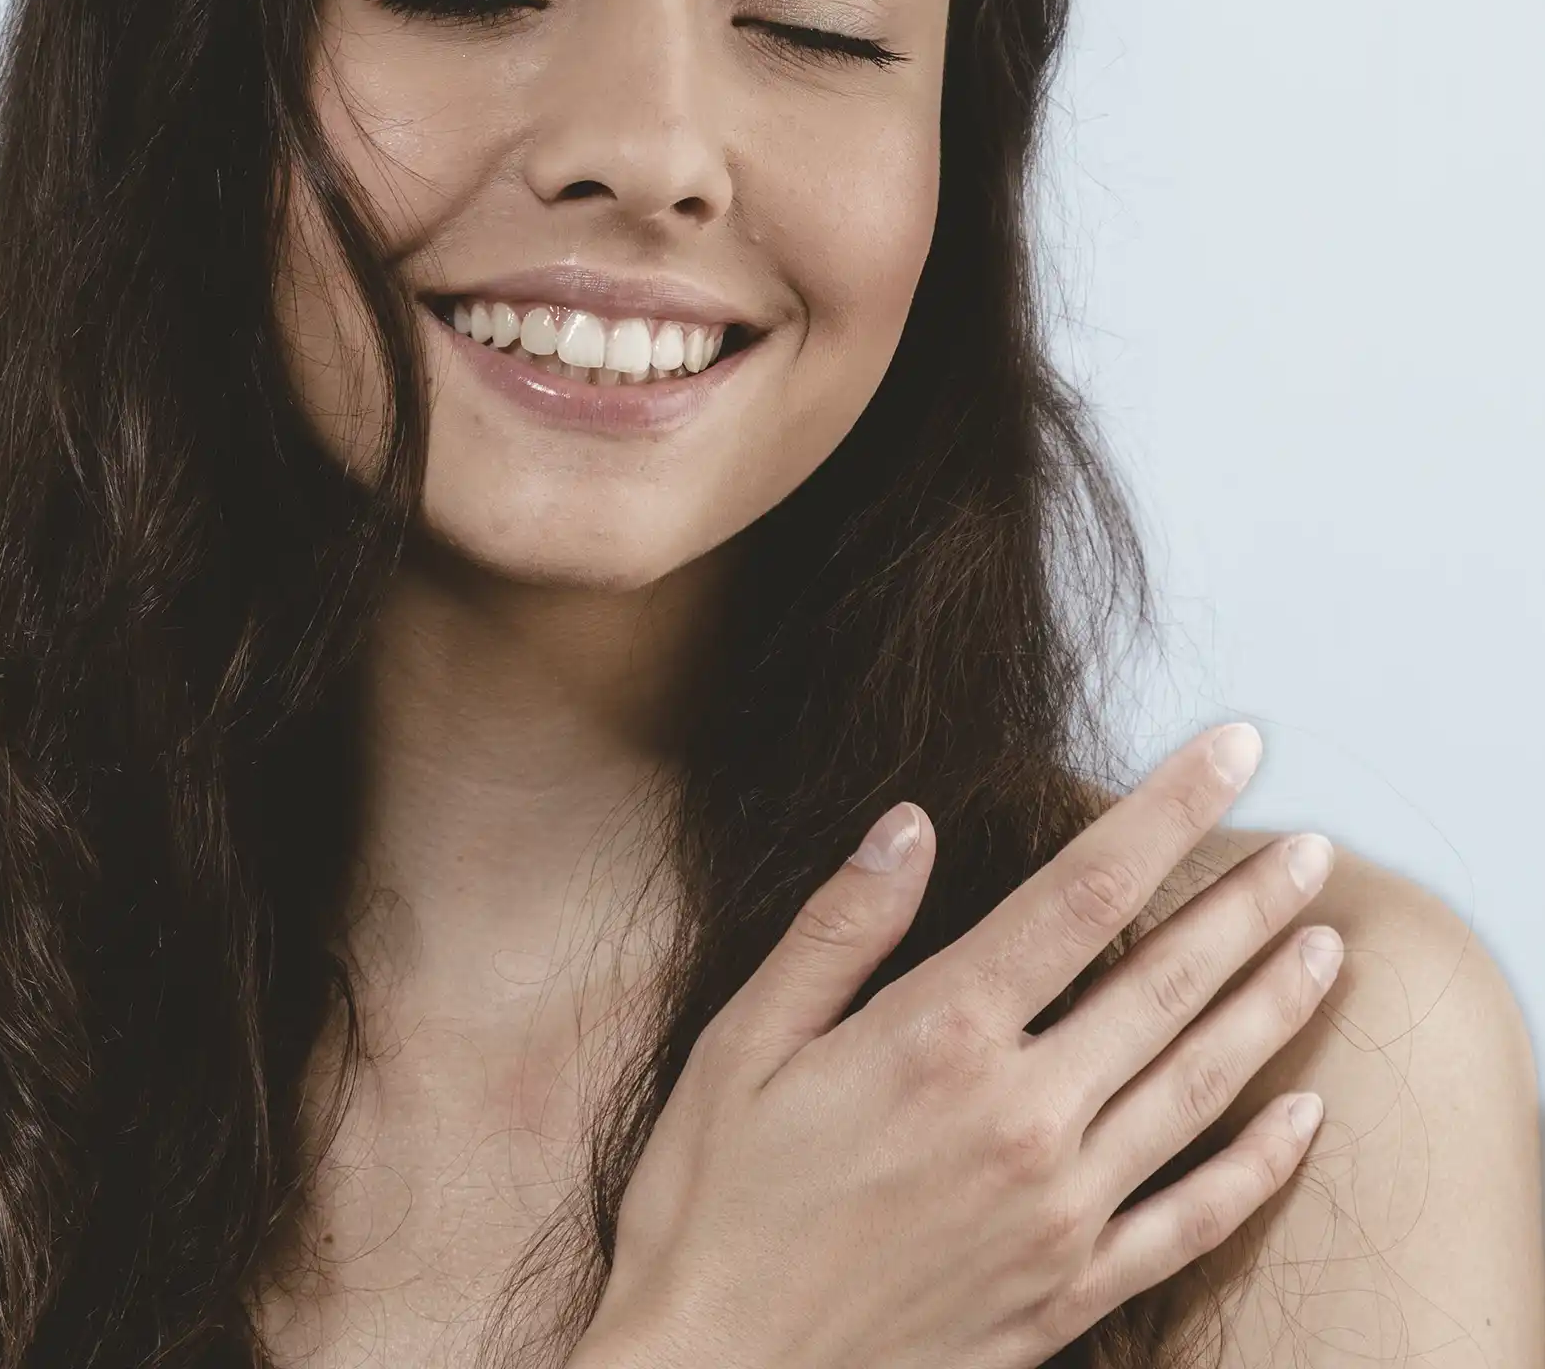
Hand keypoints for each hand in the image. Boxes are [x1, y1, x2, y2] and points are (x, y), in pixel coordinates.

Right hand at [570, 723, 1341, 1368]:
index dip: (1166, 811)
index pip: (1082, 894)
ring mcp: (1059, 1211)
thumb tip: (910, 824)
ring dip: (1272, 1009)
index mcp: (940, 1037)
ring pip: (1200, 1088)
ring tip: (1327, 945)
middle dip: (1247, 902)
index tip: (1229, 747)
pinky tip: (1304, 1117)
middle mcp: (1022, 1115)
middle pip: (1165, 983)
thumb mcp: (743, 1041)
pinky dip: (1260, 1167)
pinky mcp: (1070, 1292)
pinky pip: (1193, 1221)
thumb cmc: (714, 1204)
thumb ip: (841, 929)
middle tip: (1308, 842)